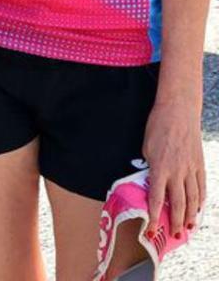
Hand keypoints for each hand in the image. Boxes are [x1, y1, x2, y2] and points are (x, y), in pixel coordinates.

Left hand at [142, 97, 205, 237]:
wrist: (178, 112)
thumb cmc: (157, 127)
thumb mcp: (146, 148)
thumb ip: (150, 168)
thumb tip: (151, 183)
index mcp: (160, 168)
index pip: (157, 198)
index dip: (155, 216)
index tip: (153, 229)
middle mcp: (177, 172)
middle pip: (179, 204)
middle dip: (176, 222)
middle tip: (175, 235)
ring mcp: (191, 169)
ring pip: (193, 199)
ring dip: (191, 216)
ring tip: (188, 228)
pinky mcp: (200, 165)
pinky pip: (201, 187)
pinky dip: (201, 201)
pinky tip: (199, 209)